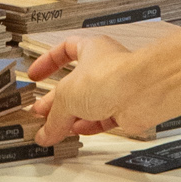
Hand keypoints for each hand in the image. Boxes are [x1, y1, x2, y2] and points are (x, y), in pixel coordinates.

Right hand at [28, 31, 164, 148]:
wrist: (144, 93)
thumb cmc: (113, 77)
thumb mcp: (68, 96)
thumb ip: (54, 116)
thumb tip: (45, 131)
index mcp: (90, 49)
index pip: (65, 50)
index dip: (48, 62)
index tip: (36, 74)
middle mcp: (104, 67)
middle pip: (74, 84)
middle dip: (56, 100)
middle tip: (41, 112)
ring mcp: (116, 88)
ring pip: (89, 103)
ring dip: (71, 117)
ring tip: (54, 129)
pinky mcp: (126, 109)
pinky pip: (103, 118)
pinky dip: (89, 126)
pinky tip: (77, 132)